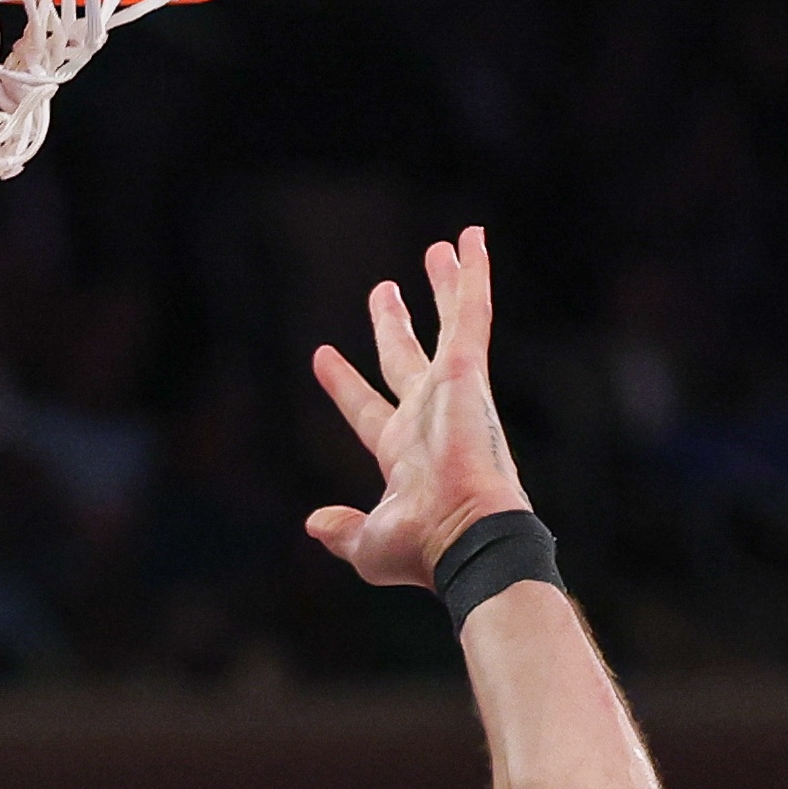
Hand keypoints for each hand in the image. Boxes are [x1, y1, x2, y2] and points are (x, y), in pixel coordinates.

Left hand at [305, 229, 531, 589]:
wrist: (465, 537)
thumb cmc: (422, 548)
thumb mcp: (367, 544)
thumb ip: (341, 531)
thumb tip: (314, 524)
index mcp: (402, 455)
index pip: (368, 409)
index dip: (344, 384)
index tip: (322, 357)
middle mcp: (429, 418)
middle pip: (406, 359)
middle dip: (395, 325)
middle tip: (382, 290)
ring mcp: (452, 393)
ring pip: (449, 326)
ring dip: (445, 288)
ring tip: (442, 249)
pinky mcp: (468, 373)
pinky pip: (471, 311)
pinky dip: (473, 275)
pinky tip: (471, 239)